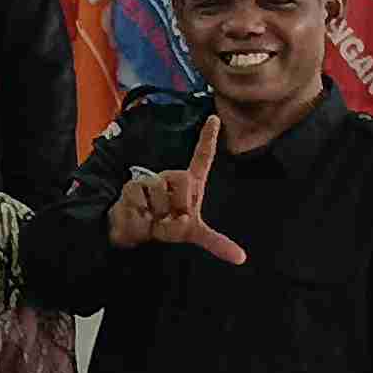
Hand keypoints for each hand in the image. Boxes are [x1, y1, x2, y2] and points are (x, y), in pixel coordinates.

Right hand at [105, 126, 248, 263]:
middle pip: (183, 177)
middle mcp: (169, 177)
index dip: (208, 138)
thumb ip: (216, 242)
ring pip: (161, 193)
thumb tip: (241, 254)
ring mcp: (151, 182)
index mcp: (189, 184)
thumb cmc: (164, 228)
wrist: (132, 235)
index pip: (202, 158)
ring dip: (159, 217)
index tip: (214, 118)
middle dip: (180, 204)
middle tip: (170, 219)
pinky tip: (139, 220)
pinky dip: (143, 221)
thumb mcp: (192, 234)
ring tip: (153, 220)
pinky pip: (142, 203)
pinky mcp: (132, 188)